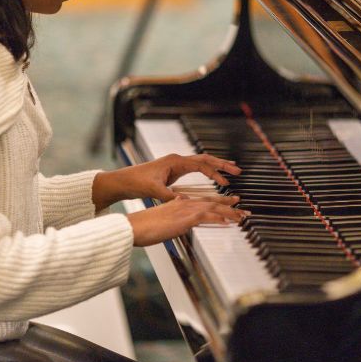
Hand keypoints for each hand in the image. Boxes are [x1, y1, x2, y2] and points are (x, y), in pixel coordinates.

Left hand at [93, 154, 240, 209]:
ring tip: (230, 173)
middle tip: (237, 170)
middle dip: (222, 165)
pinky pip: (195, 169)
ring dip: (216, 167)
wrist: (123, 181)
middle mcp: (177, 160)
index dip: (215, 172)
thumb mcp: (153, 190)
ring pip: (201, 163)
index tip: (226, 181)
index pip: (201, 164)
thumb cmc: (136, 182)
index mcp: (175, 161)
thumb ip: (169, 195)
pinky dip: (207, 172)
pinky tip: (213, 178)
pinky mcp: (173, 171)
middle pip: (205, 159)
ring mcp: (175, 165)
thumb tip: (183, 201)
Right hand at [126, 194, 248, 246]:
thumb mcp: (163, 219)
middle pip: (211, 202)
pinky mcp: (183, 219)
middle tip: (243, 208)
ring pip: (212, 208)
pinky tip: (228, 223)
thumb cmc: (145, 226)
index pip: (203, 200)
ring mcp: (185, 210)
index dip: (218, 201)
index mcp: (180, 203)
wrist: (134, 227)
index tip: (230, 202)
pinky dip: (218, 219)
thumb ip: (175, 218)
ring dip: (229, 212)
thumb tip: (183, 221)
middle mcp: (184, 204)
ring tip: (242, 216)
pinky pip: (205, 217)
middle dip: (229, 205)